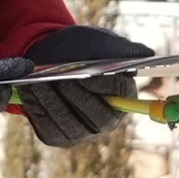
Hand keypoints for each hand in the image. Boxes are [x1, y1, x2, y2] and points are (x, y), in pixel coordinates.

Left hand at [10, 24, 145, 148]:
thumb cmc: (79, 48)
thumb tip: (147, 54)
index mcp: (123, 95)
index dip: (103, 85)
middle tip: (59, 79)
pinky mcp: (58, 137)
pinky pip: (49, 128)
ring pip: (70, 124)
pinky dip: (39, 110)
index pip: (119, 92)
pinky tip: (30, 92)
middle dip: (76, 96)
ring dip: (53, 103)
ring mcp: (82, 132)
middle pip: (97, 116)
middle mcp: (107, 120)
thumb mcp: (99, 40)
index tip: (86, 73)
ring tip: (39, 83)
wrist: (48, 57)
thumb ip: (122, 47)